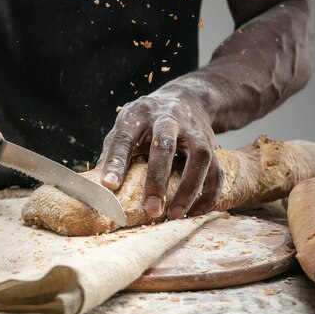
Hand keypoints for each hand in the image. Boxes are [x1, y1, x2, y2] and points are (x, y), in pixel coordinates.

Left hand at [98, 89, 222, 218]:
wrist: (186, 99)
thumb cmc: (146, 121)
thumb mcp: (125, 126)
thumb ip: (113, 153)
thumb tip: (97, 187)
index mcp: (140, 114)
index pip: (125, 137)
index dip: (116, 162)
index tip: (109, 187)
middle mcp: (169, 119)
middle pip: (165, 146)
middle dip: (158, 180)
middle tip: (151, 210)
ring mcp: (194, 131)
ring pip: (200, 157)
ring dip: (189, 189)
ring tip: (174, 215)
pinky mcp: (212, 145)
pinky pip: (217, 171)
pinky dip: (208, 194)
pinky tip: (194, 212)